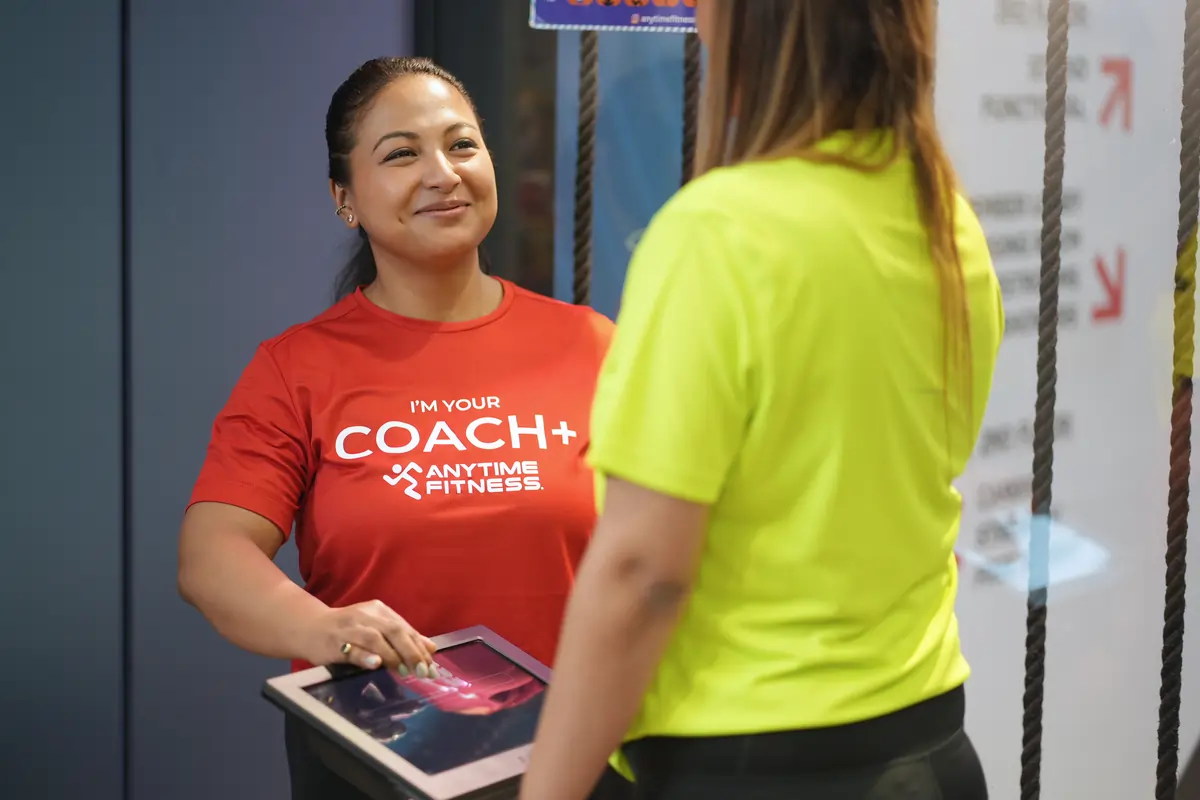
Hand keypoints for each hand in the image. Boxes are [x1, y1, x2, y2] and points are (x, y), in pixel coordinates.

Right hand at [301, 600, 437, 673]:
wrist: (310, 627)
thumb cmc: (349, 631)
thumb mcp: (378, 629)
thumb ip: (403, 637)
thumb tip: (431, 648)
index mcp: (380, 611)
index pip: (405, 629)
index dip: (420, 647)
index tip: (432, 666)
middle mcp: (366, 616)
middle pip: (394, 631)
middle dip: (411, 652)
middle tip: (423, 671)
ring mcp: (350, 628)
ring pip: (375, 639)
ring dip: (392, 655)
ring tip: (404, 671)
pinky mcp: (334, 643)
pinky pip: (351, 650)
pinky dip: (364, 656)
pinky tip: (375, 663)